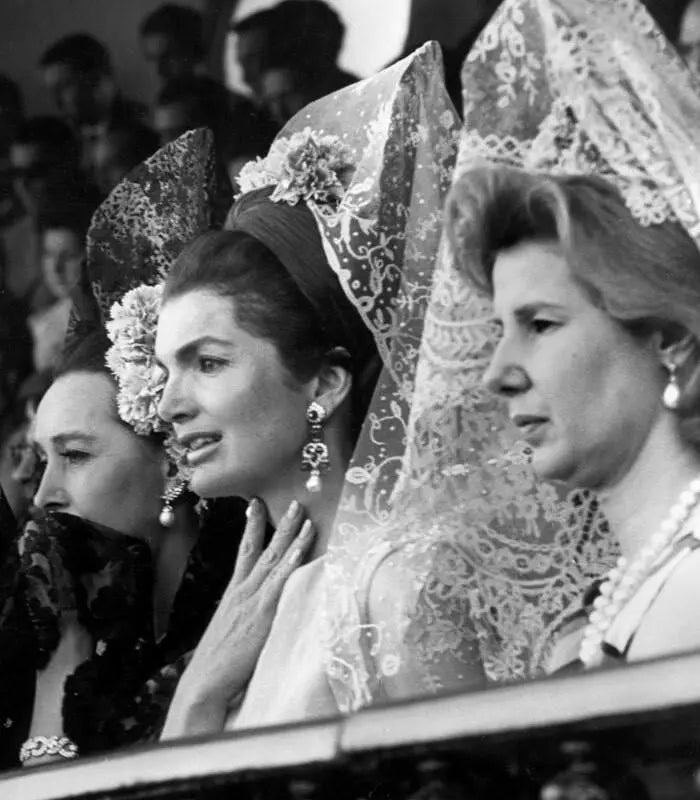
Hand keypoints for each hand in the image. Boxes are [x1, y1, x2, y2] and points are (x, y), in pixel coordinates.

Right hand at [161, 497, 313, 737]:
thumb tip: (253, 612)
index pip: (244, 551)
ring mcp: (252, 599)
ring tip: (304, 514)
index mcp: (234, 593)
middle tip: (294, 501)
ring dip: (291, 535)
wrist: (204, 683)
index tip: (256, 504)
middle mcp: (242, 590)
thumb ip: (243, 616)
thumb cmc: (217, 665)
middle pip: (262, 548)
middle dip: (279, 523)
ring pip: (274, 558)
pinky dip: (292, 561)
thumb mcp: (229, 631)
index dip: (252, 527)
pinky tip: (302, 548)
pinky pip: (281, 581)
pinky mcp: (262, 613)